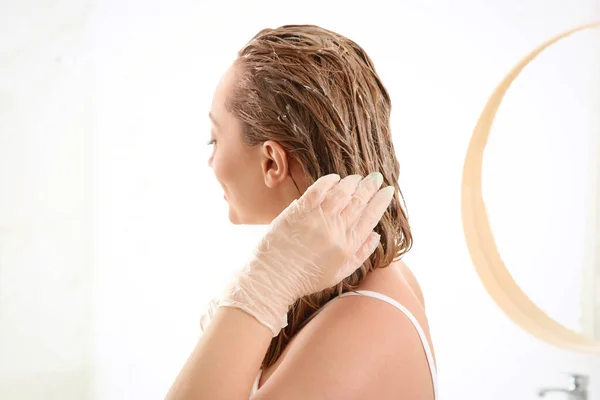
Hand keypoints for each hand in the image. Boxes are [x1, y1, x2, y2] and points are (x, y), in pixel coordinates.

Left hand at [218, 172, 395, 334]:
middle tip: (376, 178)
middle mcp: (335, 231)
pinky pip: (318, 189)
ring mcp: (317, 219)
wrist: (273, 278)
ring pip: (341, 192)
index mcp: (347, 247)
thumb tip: (376, 235)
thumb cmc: (305, 278)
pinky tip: (335, 178)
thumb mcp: (339, 274)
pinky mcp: (299, 211)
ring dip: (352, 182)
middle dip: (370, 187)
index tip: (388, 191)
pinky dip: (329, 181)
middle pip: (359, 202)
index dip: (381, 201)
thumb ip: (360, 254)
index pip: (371, 218)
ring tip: (357, 178)